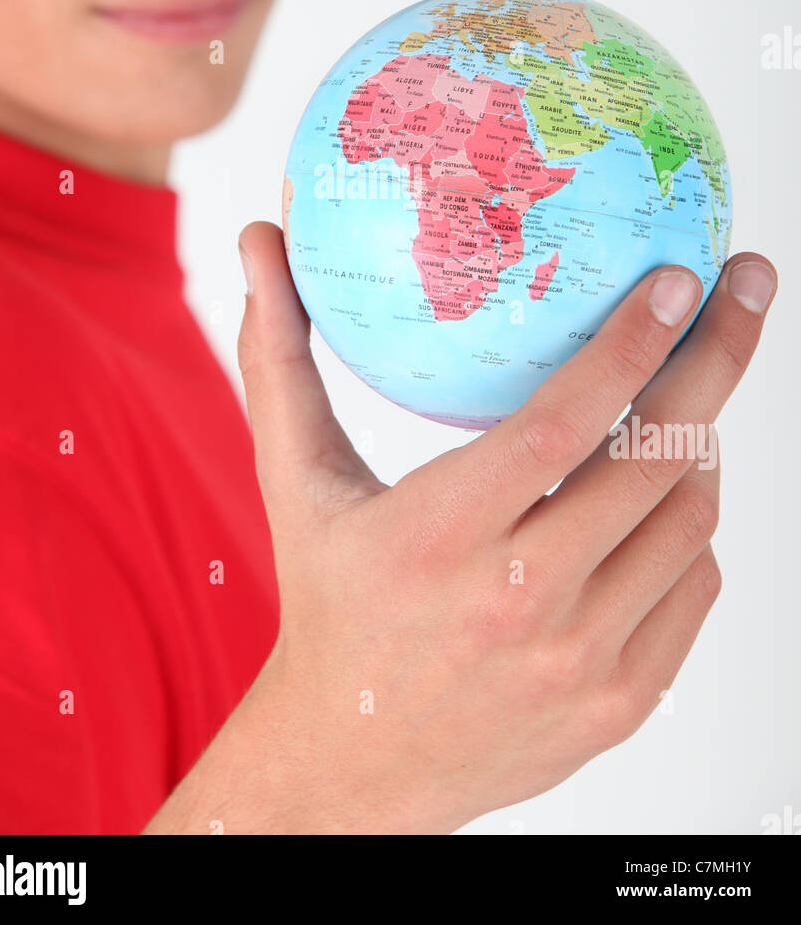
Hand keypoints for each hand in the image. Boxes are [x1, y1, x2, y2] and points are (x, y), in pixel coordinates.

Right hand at [230, 226, 775, 833]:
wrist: (351, 763)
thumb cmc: (327, 600)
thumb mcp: (295, 480)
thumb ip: (278, 356)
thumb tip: (255, 237)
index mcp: (440, 535)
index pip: (567, 422)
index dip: (634, 341)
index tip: (678, 277)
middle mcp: (520, 602)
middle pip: (659, 459)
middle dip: (717, 357)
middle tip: (745, 288)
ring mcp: (580, 661)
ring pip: (691, 520)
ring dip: (701, 443)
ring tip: (680, 399)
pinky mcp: (619, 703)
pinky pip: (694, 585)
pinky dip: (688, 526)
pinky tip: (655, 498)